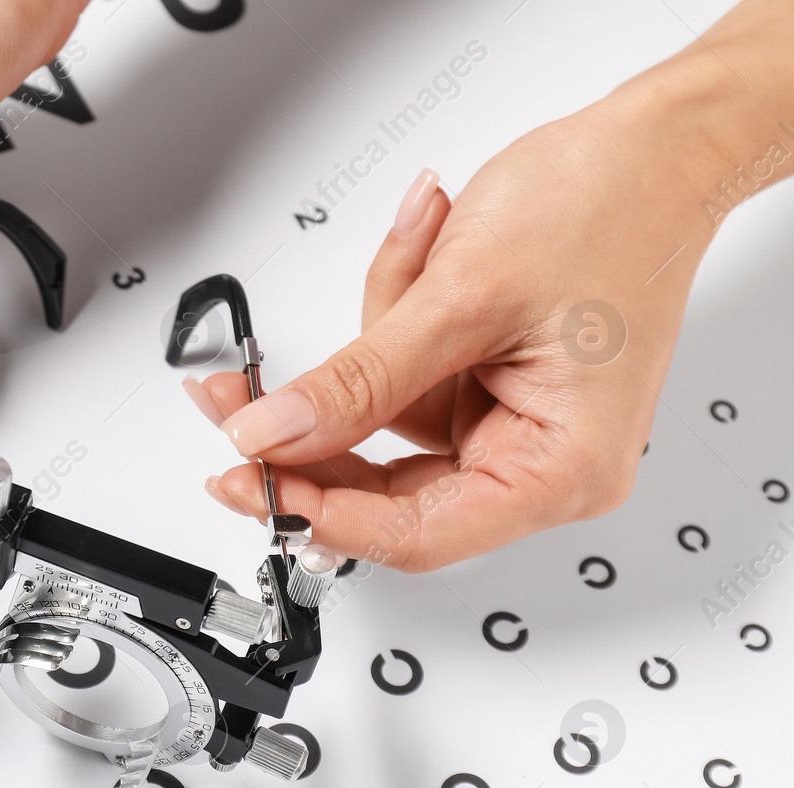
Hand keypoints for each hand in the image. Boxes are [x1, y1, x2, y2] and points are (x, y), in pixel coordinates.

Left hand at [186, 86, 726, 571]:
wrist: (658, 147)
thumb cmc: (611, 209)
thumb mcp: (461, 300)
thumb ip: (357, 381)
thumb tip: (273, 433)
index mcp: (560, 470)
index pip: (414, 534)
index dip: (320, 515)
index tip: (248, 483)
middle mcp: (540, 463)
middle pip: (385, 492)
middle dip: (311, 435)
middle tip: (235, 403)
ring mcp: (511, 427)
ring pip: (383, 428)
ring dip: (366, 354)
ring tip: (411, 263)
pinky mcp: (486, 389)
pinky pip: (401, 383)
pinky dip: (391, 326)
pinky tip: (423, 262)